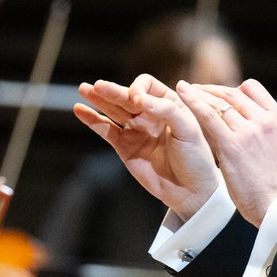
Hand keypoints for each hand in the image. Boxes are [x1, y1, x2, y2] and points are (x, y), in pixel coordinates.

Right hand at [74, 76, 221, 222]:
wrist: (190, 190)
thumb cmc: (196, 158)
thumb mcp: (188, 129)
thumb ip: (166, 110)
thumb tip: (138, 99)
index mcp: (169, 104)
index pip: (147, 86)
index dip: (138, 89)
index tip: (137, 102)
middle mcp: (150, 114)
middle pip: (126, 96)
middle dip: (111, 91)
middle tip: (96, 86)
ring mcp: (136, 131)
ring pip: (113, 111)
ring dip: (98, 100)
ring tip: (83, 88)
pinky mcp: (124, 147)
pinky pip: (106, 130)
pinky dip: (93, 121)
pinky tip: (80, 110)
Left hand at [175, 80, 276, 227]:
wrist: (274, 202)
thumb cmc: (271, 182)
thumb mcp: (275, 146)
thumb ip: (260, 130)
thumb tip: (243, 122)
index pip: (252, 89)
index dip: (232, 89)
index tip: (217, 94)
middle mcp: (264, 120)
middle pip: (233, 94)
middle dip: (211, 90)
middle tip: (193, 89)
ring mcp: (248, 130)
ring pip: (219, 103)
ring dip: (198, 96)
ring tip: (183, 93)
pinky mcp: (231, 144)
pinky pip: (209, 116)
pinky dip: (193, 102)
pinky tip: (180, 94)